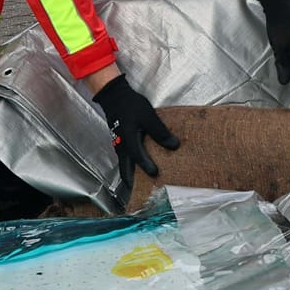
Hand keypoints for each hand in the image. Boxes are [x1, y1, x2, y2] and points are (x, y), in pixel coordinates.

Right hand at [92, 74, 179, 189]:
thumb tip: (174, 145)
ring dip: (132, 174)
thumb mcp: (149, 117)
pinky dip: (131, 165)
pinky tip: (140, 165)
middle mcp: (122, 146)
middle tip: (141, 193)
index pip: (139, 159)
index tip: (156, 175)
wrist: (114, 96)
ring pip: (125, 165)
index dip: (147, 167)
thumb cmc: (131, 105)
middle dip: (132, 181)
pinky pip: (125, 158)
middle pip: (126, 170)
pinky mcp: (120, 142)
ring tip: (142, 182)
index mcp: (129, 141)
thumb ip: (161, 132)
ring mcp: (119, 145)